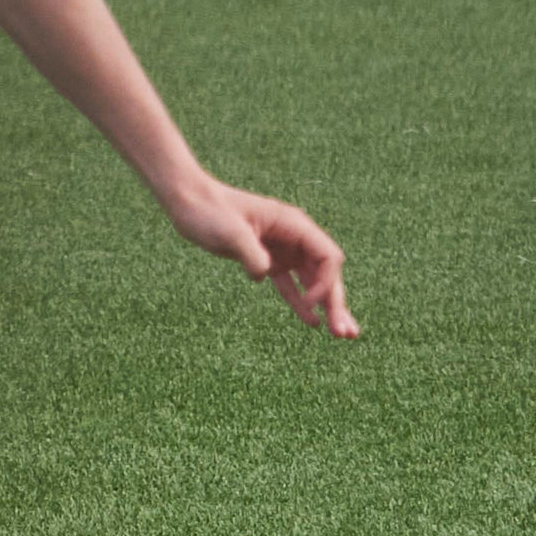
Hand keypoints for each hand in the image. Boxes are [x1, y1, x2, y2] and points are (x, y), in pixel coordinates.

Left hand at [160, 176, 359, 338]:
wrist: (188, 201)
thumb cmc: (209, 210)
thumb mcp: (230, 231)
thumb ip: (251, 253)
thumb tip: (264, 274)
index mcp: (293, 225)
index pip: (327, 257)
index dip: (326, 282)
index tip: (311, 301)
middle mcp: (294, 237)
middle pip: (325, 273)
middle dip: (337, 303)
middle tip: (347, 334)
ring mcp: (282, 249)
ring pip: (312, 282)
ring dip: (326, 307)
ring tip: (340, 334)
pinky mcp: (267, 260)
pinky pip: (290, 284)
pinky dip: (300, 303)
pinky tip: (312, 322)